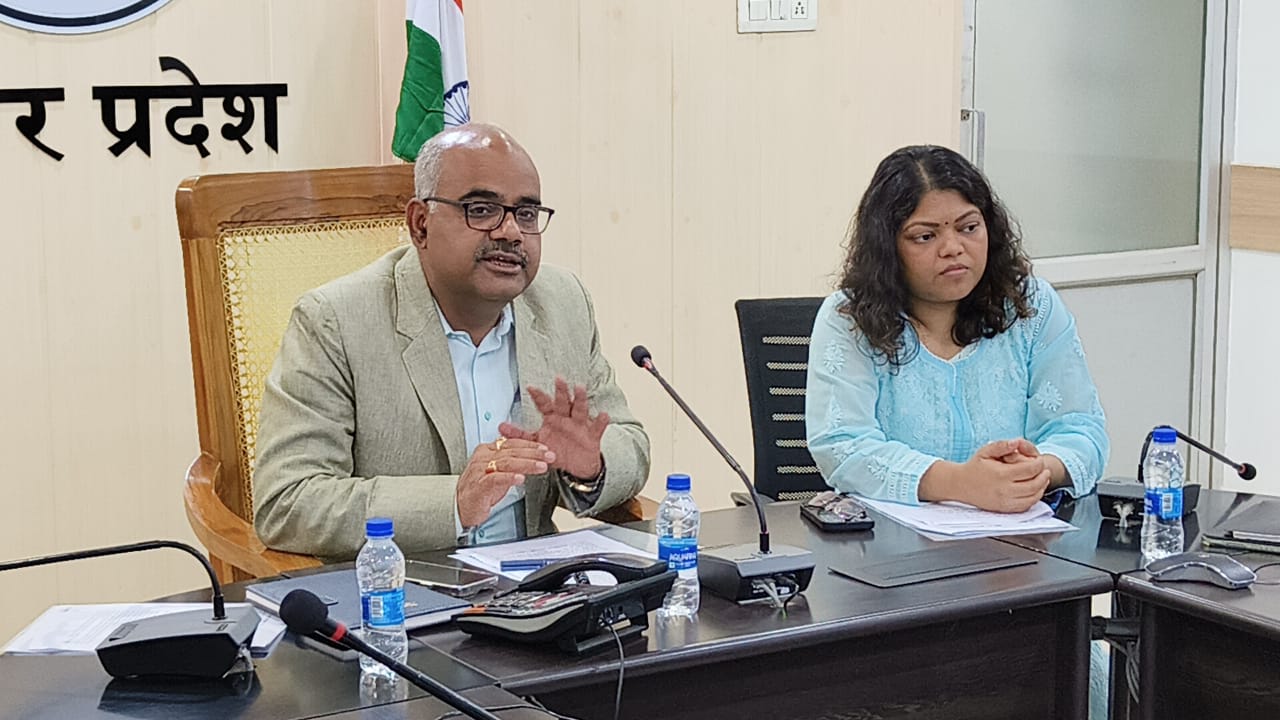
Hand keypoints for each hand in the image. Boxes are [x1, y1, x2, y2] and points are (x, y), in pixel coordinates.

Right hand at [456, 437, 554, 528]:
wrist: (458, 508)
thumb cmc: (478, 490)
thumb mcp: (497, 472)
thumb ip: (510, 462)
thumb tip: (529, 457)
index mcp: (487, 451)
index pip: (511, 443)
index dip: (530, 445)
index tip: (544, 448)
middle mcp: (483, 458)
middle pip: (512, 451)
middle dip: (533, 453)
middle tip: (548, 456)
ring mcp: (480, 470)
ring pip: (507, 462)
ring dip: (527, 464)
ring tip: (540, 466)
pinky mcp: (479, 485)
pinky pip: (496, 478)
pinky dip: (509, 477)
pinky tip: (520, 478)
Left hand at [499, 376, 607, 479]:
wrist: (579, 466)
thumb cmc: (559, 450)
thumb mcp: (538, 442)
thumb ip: (520, 435)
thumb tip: (500, 428)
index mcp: (552, 418)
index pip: (544, 404)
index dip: (538, 396)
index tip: (530, 387)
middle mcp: (566, 417)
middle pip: (562, 402)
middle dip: (561, 391)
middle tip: (558, 379)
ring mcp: (580, 425)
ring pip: (580, 409)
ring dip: (580, 398)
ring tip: (580, 388)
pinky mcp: (592, 436)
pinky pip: (597, 427)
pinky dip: (601, 421)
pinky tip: (603, 414)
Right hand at [920, 439, 1049, 512]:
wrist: (960, 485)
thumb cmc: (974, 467)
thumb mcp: (986, 451)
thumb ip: (1002, 445)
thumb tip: (1017, 442)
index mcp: (1001, 474)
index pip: (1030, 470)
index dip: (1039, 464)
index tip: (1039, 460)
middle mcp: (1004, 490)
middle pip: (1035, 485)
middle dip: (1044, 476)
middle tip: (1045, 471)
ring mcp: (1005, 501)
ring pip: (1033, 497)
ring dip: (1041, 488)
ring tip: (1042, 480)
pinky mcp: (1004, 509)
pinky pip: (1025, 506)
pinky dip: (1034, 498)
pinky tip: (1034, 491)